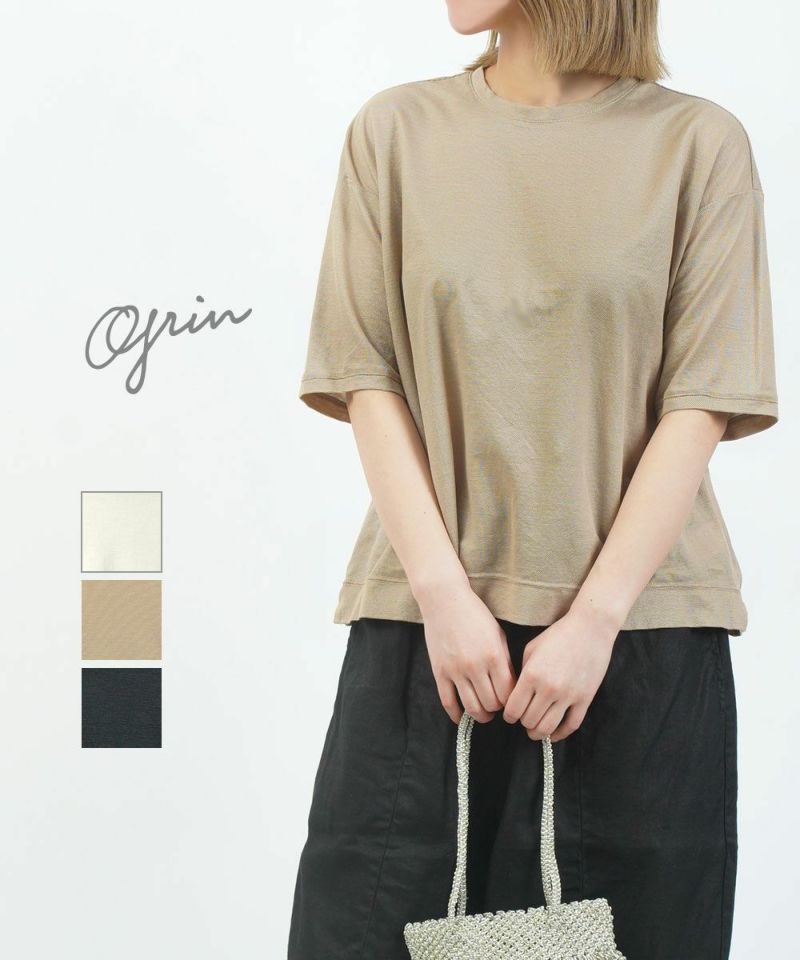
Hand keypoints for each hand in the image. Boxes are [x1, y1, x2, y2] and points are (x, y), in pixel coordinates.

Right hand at [419, 583, 516, 724]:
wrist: (444, 600)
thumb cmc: (474, 614)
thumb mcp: (498, 634)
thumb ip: (505, 661)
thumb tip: (510, 687)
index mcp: (494, 656)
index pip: (508, 694)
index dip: (511, 701)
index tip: (510, 700)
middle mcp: (476, 666)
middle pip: (491, 703)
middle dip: (496, 708)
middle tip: (496, 705)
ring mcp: (456, 671)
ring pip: (472, 707)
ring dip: (480, 715)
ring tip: (483, 712)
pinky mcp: (439, 672)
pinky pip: (448, 702)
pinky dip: (456, 715)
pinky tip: (461, 717)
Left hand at [503, 606, 618, 741]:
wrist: (590, 628)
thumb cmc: (558, 635)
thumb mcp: (531, 649)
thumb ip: (522, 673)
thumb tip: (517, 695)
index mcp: (532, 675)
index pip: (514, 708)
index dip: (509, 715)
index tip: (509, 715)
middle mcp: (549, 688)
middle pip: (529, 720)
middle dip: (523, 722)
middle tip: (523, 719)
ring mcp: (569, 695)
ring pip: (548, 727)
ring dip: (538, 732)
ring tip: (534, 730)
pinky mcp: (585, 699)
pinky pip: (571, 725)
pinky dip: (560, 734)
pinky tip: (553, 734)